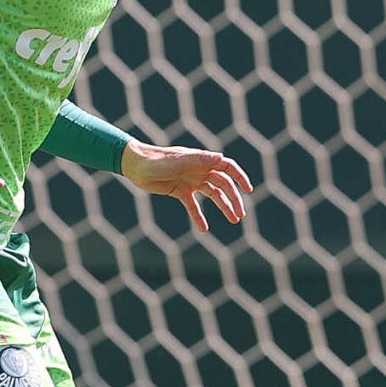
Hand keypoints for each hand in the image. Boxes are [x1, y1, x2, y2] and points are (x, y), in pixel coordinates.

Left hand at [120, 140, 251, 232]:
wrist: (137, 166)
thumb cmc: (158, 160)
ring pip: (213, 196)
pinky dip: (199, 217)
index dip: (240, 177)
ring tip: (233, 220)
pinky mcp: (180, 192)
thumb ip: (199, 159)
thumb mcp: (179, 160)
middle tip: (240, 215)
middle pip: (223, 185)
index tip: (248, 190)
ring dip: (223, 207)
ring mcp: (191, 182)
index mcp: (202, 160)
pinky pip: (193, 206)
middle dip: (233, 199)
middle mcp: (200, 170)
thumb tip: (220, 158)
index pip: (227, 167)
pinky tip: (204, 229)